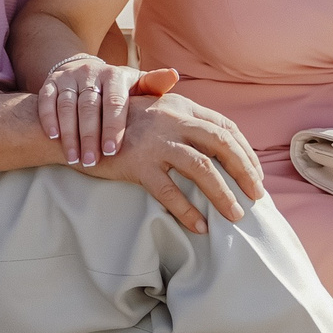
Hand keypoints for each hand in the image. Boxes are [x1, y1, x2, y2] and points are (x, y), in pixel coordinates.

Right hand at [37, 53, 182, 166]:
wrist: (86, 71)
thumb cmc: (118, 89)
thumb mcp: (137, 86)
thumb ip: (153, 85)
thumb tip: (173, 76)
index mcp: (116, 75)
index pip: (115, 102)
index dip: (113, 127)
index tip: (111, 151)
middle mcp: (91, 73)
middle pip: (89, 106)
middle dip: (90, 136)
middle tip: (92, 163)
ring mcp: (70, 77)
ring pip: (67, 105)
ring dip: (69, 133)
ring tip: (74, 158)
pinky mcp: (51, 82)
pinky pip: (47, 100)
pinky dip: (48, 118)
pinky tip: (54, 137)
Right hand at [88, 91, 265, 232]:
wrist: (75, 127)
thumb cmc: (115, 123)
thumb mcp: (151, 109)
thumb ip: (180, 115)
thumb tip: (214, 134)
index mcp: (179, 106)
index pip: (225, 127)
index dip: (245, 151)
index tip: (255, 173)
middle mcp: (171, 120)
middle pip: (221, 144)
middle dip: (245, 171)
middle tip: (258, 195)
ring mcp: (155, 142)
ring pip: (202, 168)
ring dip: (224, 194)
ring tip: (236, 214)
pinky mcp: (137, 164)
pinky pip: (169, 192)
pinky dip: (187, 211)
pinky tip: (199, 226)